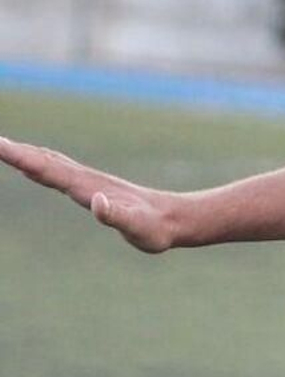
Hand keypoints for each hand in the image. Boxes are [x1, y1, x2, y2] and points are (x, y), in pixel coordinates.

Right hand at [0, 135, 179, 252]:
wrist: (175, 220)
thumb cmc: (155, 229)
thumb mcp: (138, 228)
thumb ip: (118, 216)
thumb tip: (98, 203)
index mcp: (89, 189)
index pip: (49, 171)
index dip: (22, 159)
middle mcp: (87, 181)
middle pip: (46, 162)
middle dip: (17, 152)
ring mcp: (90, 183)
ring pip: (53, 164)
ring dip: (27, 155)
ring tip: (5, 147)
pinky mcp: (94, 189)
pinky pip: (61, 172)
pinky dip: (42, 165)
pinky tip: (35, 166)